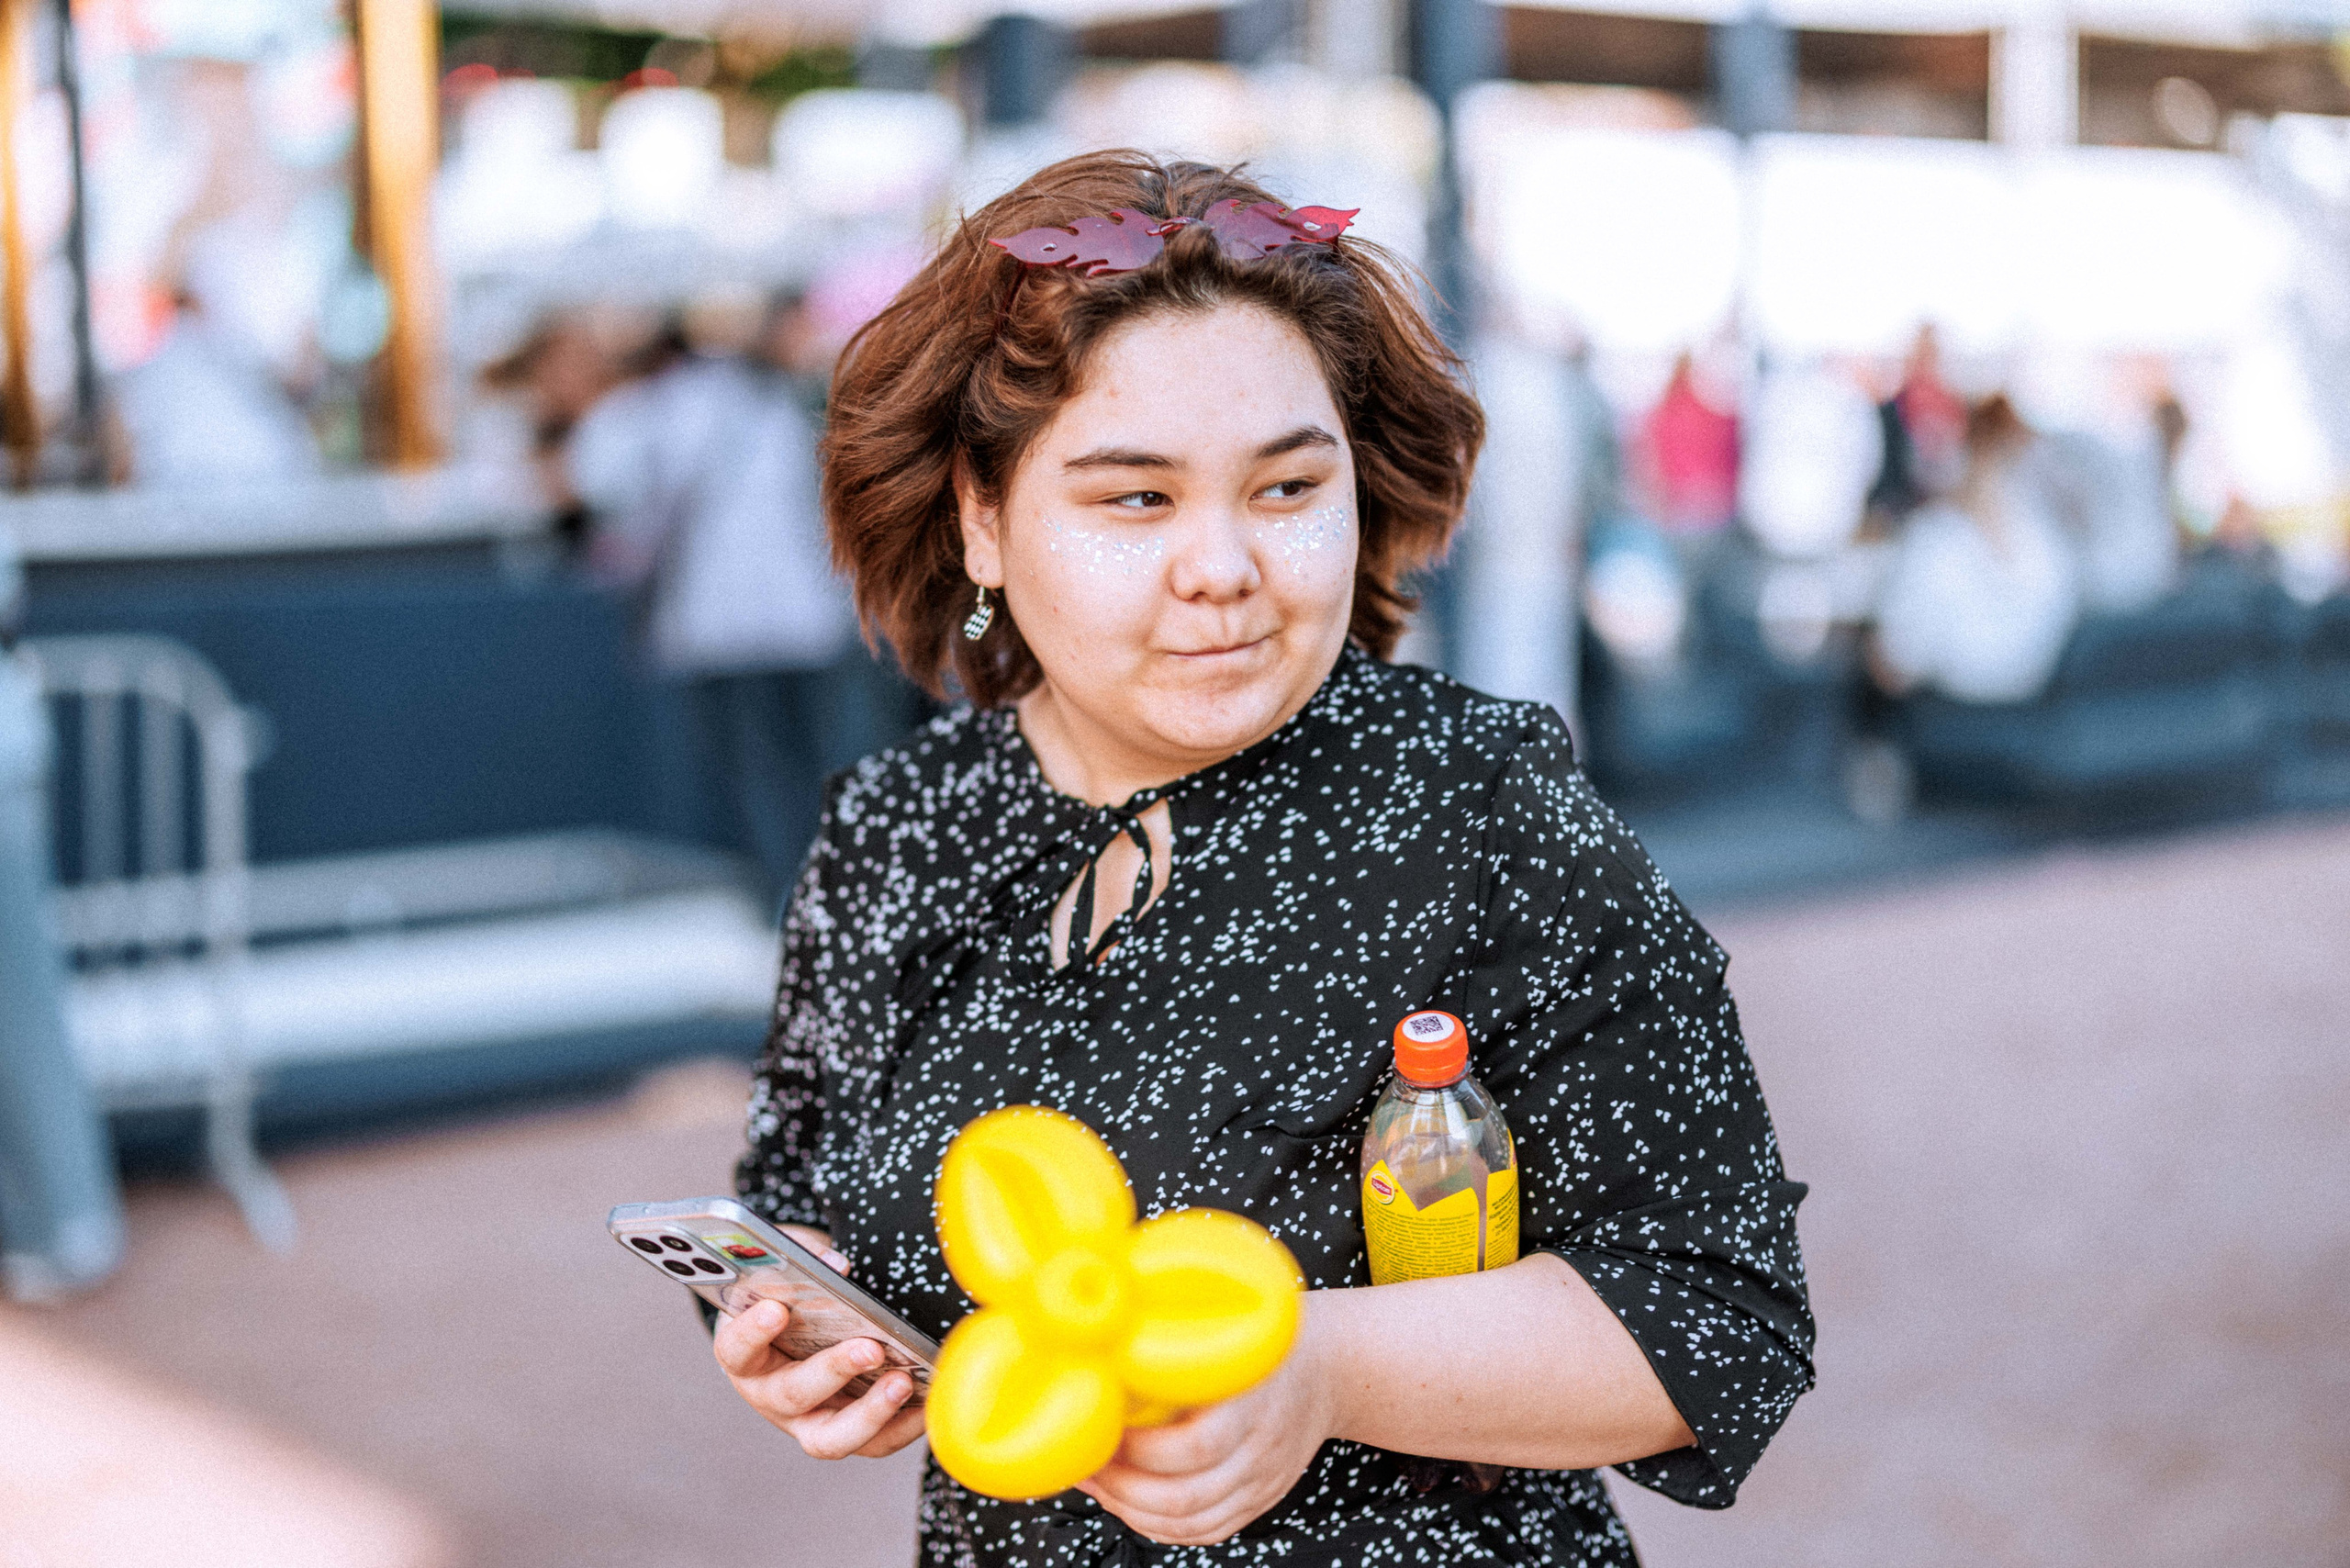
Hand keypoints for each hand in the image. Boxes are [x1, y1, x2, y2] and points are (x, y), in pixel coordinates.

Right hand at [711, 1229, 925, 1459]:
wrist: (797, 1334)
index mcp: (745, 1355)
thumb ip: (803, 1260)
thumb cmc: (789, 1299)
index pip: (736, 1349)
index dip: (752, 1332)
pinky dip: (904, 1426)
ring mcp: (806, 1421)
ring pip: (831, 1438)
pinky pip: (873, 1444)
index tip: (776, 1309)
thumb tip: (839, 1267)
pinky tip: (929, 1397)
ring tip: (904, 1381)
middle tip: (871, 1348)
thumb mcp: (787, 1272)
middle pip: (792, 1395)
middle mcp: (770, 1396)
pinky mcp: (845, 1433)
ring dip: (871, 1412)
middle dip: (833, 1371)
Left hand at [1076, 1304, 1334, 1545]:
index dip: (1141, 1450)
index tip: (1105, 1430)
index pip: (1196, 1447)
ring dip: (1131, 1510)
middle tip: (1088, 1462)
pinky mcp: (1258, 1500)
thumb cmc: (1269, 1342)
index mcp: (1253, 1402)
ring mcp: (1261, 1482)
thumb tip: (1110, 1350)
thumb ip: (1183, 1346)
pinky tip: (1130, 1504)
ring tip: (1099, 1483)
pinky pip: (1205, 1532)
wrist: (1329, 1369)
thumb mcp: (1233, 1331)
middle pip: (1185, 1497)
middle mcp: (1260, 1451)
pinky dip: (1160, 1527)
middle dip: (1122, 1488)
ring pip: (1190, 1523)